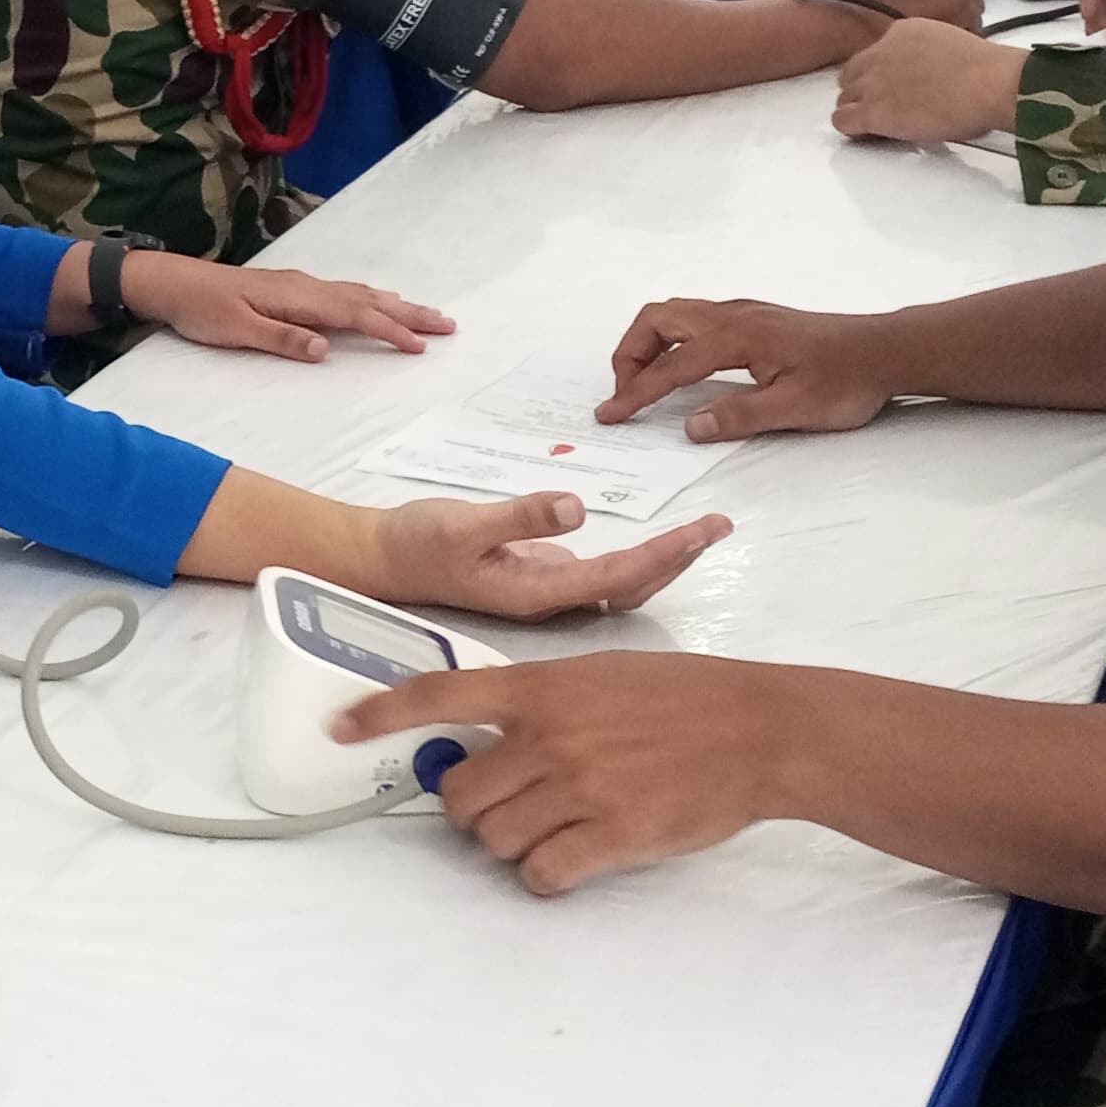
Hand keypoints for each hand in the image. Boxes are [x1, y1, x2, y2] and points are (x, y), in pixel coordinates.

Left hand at [123, 249, 453, 362]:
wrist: (173, 282)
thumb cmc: (202, 309)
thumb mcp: (236, 330)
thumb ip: (281, 339)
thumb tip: (325, 349)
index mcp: (298, 298)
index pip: (355, 315)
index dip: (390, 330)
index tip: (421, 345)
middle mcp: (306, 287)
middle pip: (368, 300)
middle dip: (410, 313)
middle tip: (449, 324)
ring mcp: (300, 286)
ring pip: (359, 294)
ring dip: (395, 305)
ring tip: (427, 314)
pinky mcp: (292, 289)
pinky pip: (344, 293)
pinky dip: (371, 299)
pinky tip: (376, 302)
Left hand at [338, 650, 775, 893]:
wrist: (758, 729)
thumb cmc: (686, 697)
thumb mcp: (601, 675)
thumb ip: (542, 700)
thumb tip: (491, 732)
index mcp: (541, 688)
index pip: (439, 695)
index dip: (380, 714)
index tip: (339, 728)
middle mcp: (548, 737)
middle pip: (460, 796)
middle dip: (473, 811)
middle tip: (511, 808)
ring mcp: (578, 787)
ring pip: (494, 840)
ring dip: (514, 845)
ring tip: (558, 829)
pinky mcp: (610, 835)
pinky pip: (541, 873)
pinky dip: (547, 875)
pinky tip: (574, 858)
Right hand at [363, 489, 731, 621]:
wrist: (385, 561)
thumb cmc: (418, 543)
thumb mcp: (462, 523)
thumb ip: (518, 516)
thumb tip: (575, 506)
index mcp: (539, 591)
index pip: (619, 576)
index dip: (665, 554)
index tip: (703, 530)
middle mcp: (552, 599)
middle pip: (632, 585)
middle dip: (678, 556)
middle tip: (720, 524)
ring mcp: (549, 591)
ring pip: (622, 583)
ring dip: (664, 559)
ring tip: (702, 532)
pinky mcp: (542, 576)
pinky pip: (604, 575)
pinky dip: (637, 559)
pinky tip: (657, 545)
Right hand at [599, 298, 896, 439]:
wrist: (886, 350)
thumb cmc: (845, 381)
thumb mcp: (794, 409)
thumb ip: (739, 416)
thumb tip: (690, 428)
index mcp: (736, 338)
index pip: (670, 366)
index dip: (636, 393)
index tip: (610, 415)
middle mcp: (732, 316)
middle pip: (658, 320)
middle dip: (630, 354)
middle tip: (626, 394)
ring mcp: (744, 313)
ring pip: (676, 314)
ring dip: (650, 344)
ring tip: (646, 382)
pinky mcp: (755, 318)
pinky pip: (695, 319)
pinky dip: (672, 340)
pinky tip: (684, 369)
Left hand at [831, 17, 1019, 144]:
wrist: (990, 84)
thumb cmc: (986, 71)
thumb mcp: (951, 45)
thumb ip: (930, 54)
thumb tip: (934, 72)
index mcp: (903, 32)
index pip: (875, 52)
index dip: (880, 72)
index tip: (890, 83)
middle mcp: (882, 53)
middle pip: (853, 73)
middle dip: (862, 88)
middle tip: (877, 104)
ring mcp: (874, 82)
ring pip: (845, 97)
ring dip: (857, 109)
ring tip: (873, 122)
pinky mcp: (873, 111)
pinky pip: (842, 120)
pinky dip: (851, 128)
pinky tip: (866, 133)